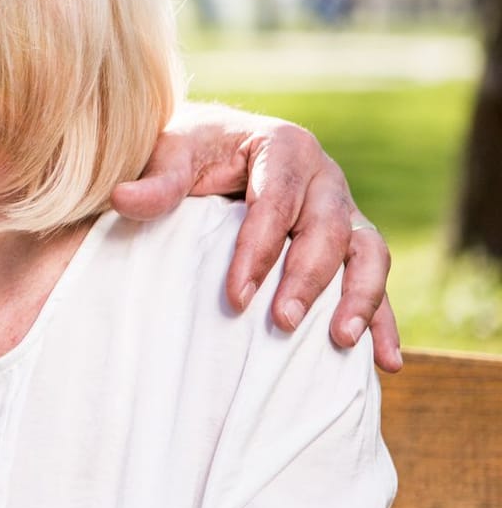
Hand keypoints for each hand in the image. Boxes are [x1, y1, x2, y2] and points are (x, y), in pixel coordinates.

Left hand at [112, 102, 401, 372]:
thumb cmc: (191, 150)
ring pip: (369, 252)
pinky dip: (384, 318)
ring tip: (342, 341)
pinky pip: (376, 280)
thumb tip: (122, 198)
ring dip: (361, 298)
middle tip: (282, 323)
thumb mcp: (171, 153)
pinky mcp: (350, 242)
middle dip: (308, 278)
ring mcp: (344, 210)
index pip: (277, 201)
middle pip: (328, 228)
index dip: (259, 250)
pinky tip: (385, 361)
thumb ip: (155, 180)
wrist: (215, 146)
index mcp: (285, 147)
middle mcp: (324, 176)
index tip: (235, 296)